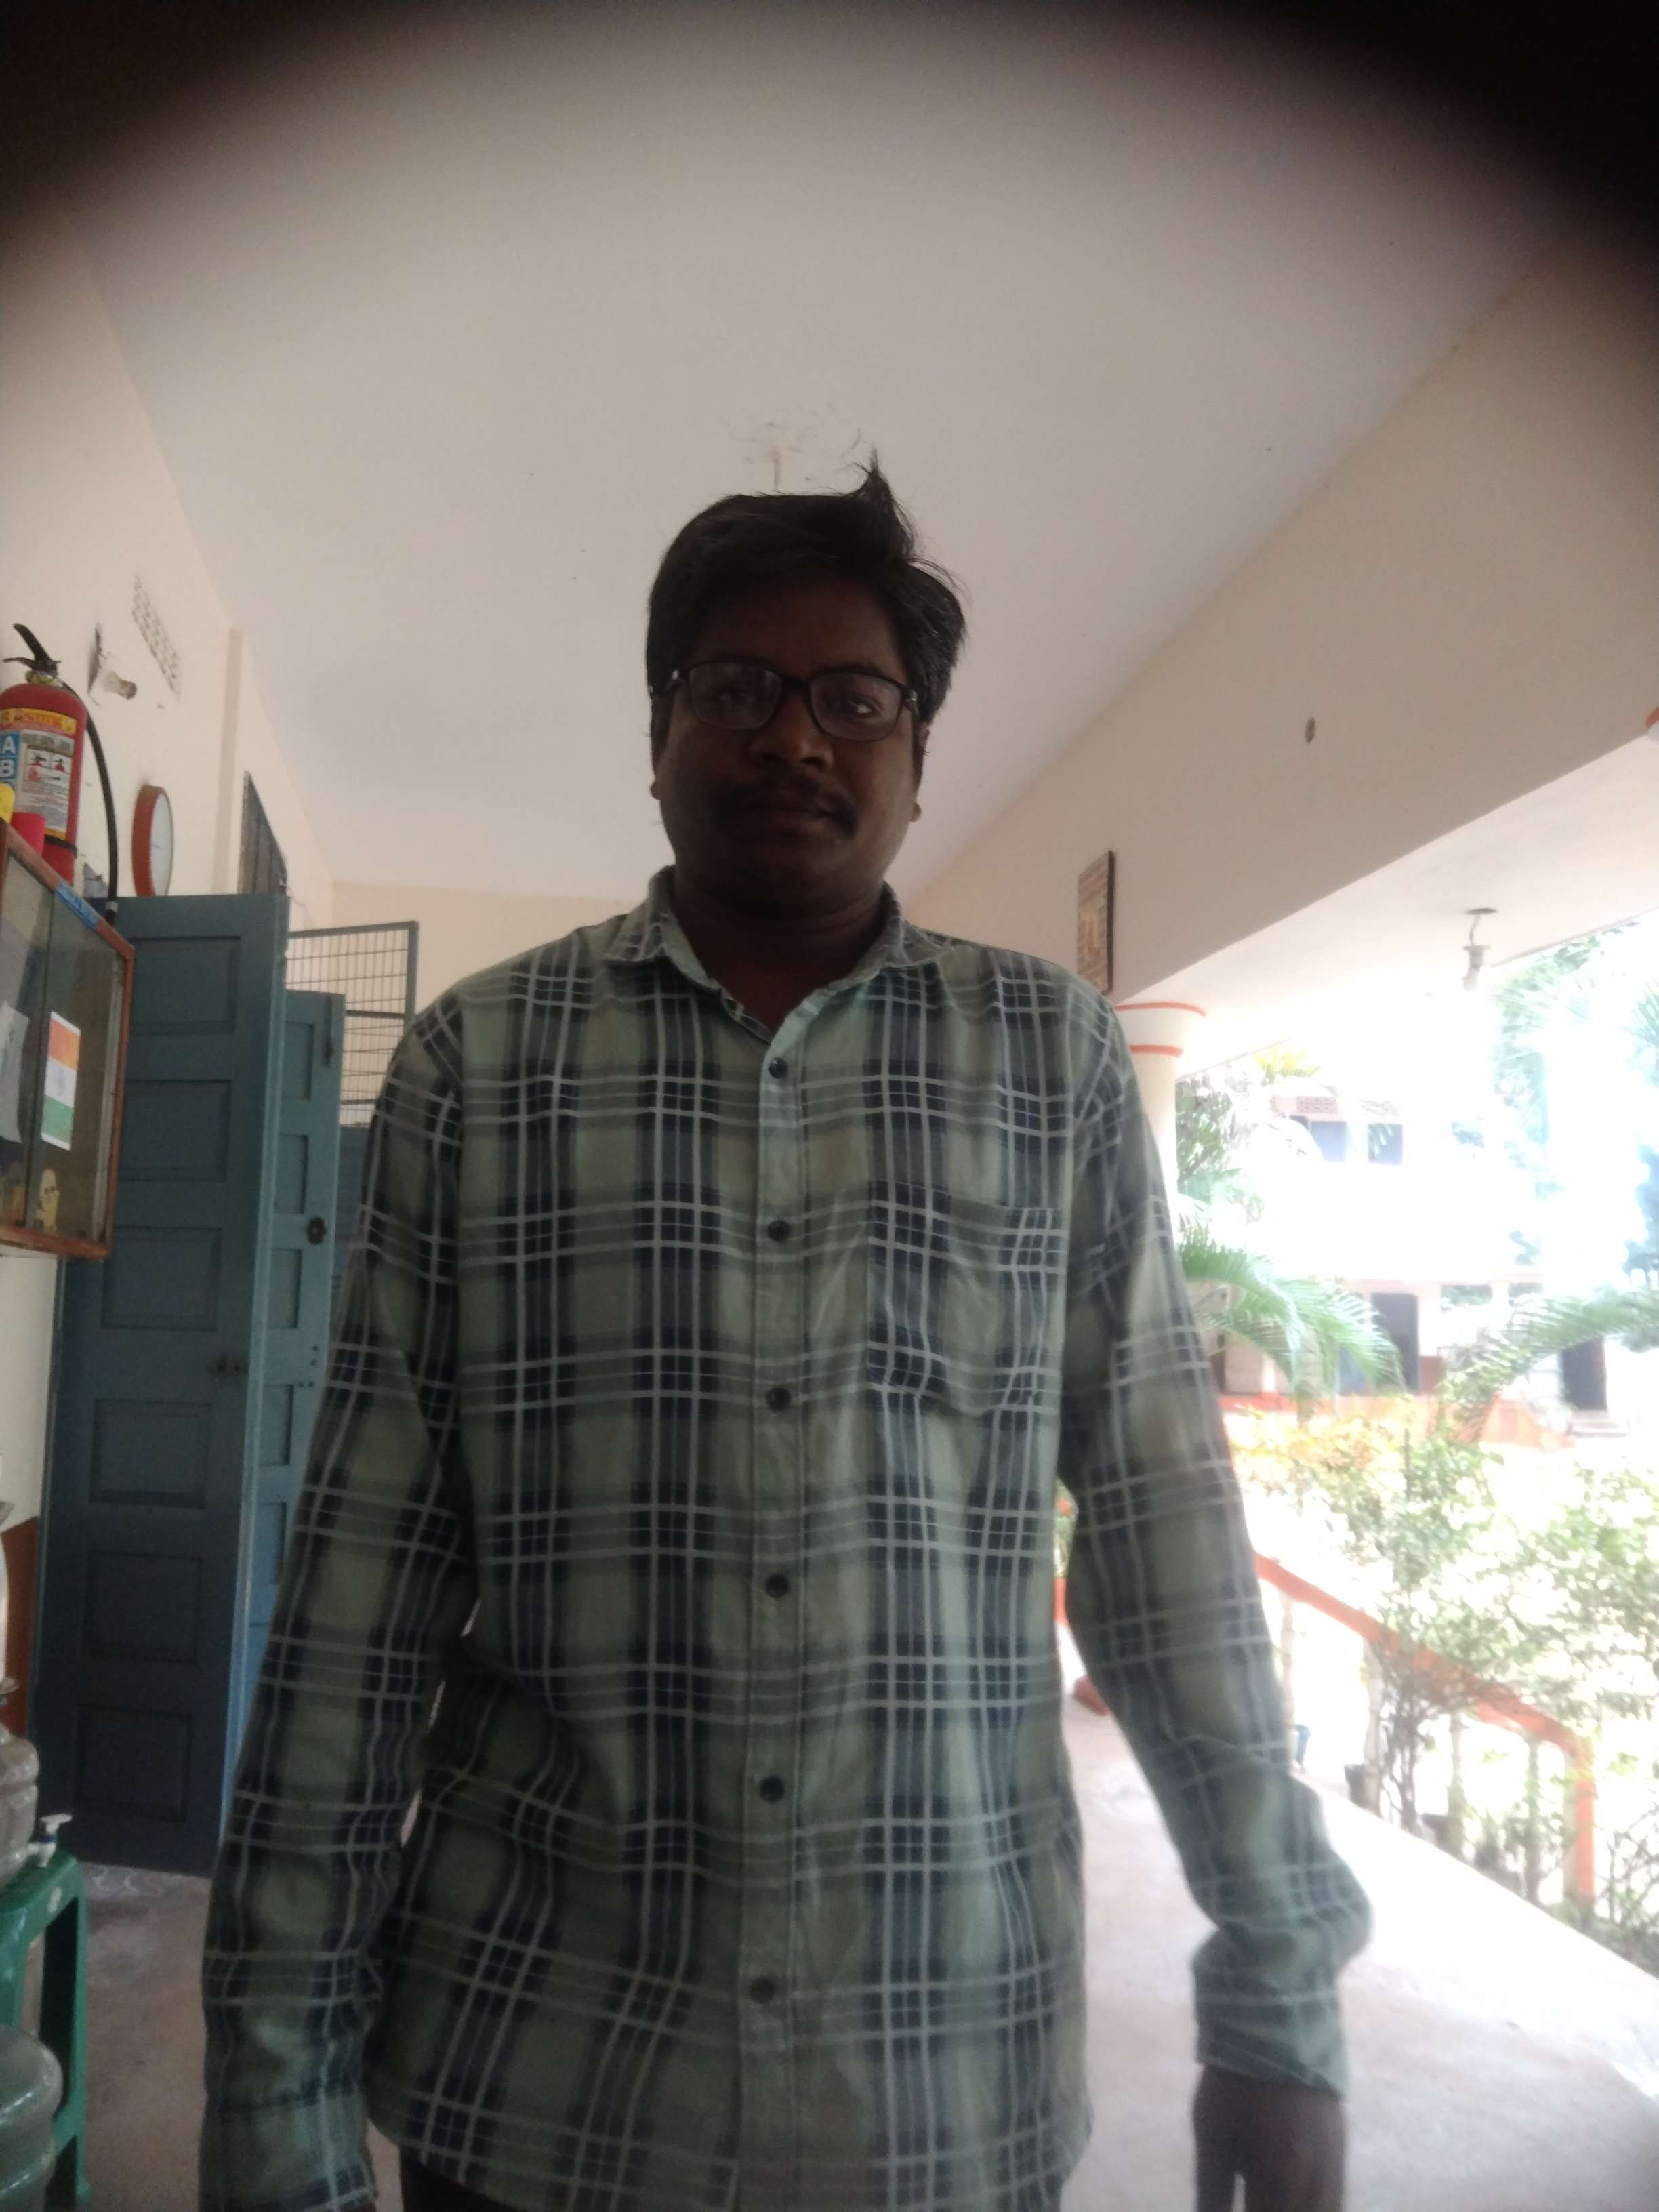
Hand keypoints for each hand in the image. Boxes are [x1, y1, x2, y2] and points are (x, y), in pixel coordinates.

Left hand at [1193, 2064, 1343, 2209]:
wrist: (1277, 2029)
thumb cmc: (1235, 2085)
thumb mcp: (1213, 2137)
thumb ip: (1212, 2192)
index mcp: (1281, 2183)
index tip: (1240, 2205)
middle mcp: (1316, 2184)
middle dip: (1269, 2209)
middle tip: (1253, 2198)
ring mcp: (1334, 2168)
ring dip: (1294, 2208)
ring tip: (1267, 2197)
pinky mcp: (1341, 2150)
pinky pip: (1334, 2200)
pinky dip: (1317, 2207)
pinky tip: (1292, 2198)